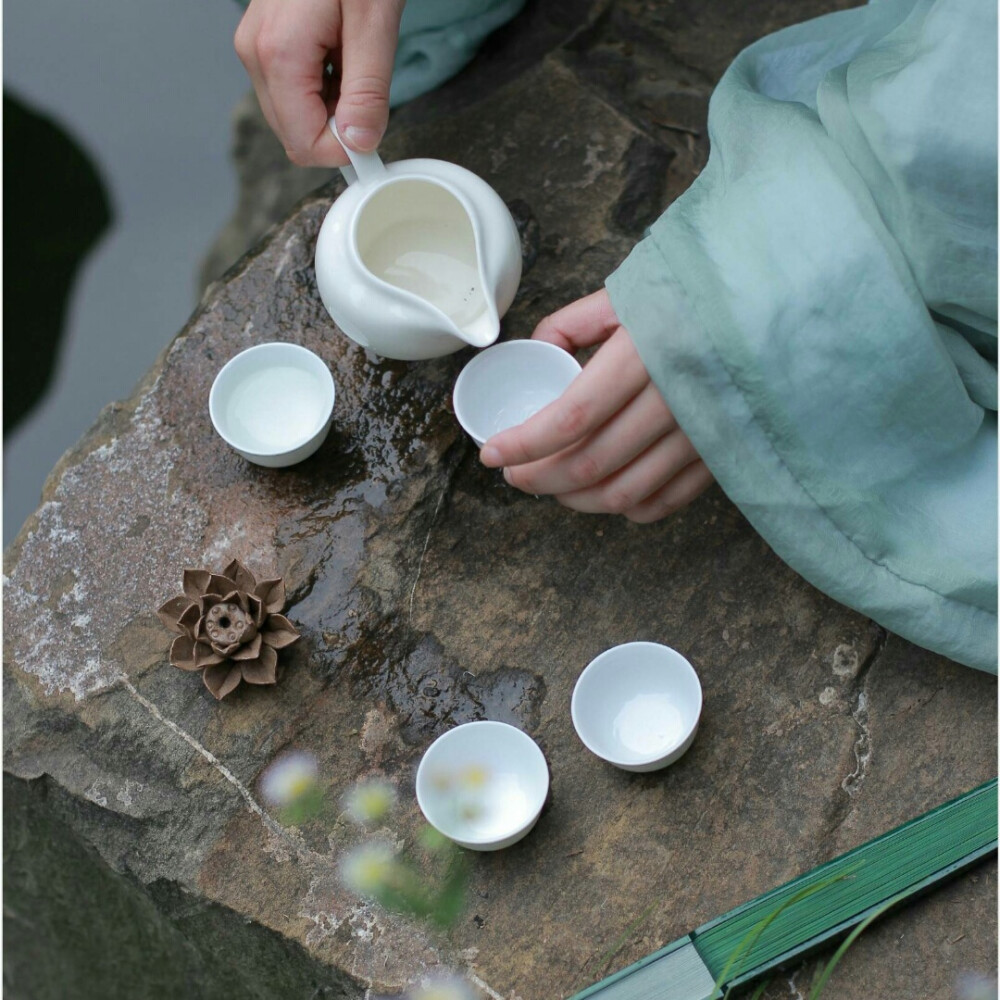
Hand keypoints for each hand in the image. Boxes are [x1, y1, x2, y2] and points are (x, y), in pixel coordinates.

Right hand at [234, 0, 404, 166]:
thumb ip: (367, 91)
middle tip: (367, 90)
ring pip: (293, 117)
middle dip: (336, 128)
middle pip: (294, 135)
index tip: (373, 135)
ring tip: (352, 61)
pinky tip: (338, 55)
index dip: (343, 150)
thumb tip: (359, 143)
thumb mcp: (375, 23)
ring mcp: (254, 48)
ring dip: (330, 107)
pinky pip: (291, 91)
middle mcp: (255, 54)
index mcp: (278, 53)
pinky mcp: (262, 44)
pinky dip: (321, 88)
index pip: (303, 143)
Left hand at [479, 290, 713, 522]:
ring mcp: (703, 432)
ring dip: (576, 500)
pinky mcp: (722, 453)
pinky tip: (603, 494)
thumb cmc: (697, 292)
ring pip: (624, 492)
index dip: (524, 444)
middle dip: (539, 478)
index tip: (493, 453)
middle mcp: (676, 397)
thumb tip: (537, 354)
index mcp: (646, 351)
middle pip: (591, 463)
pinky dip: (627, 507)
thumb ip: (574, 323)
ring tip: (551, 488)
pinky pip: (667, 500)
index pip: (570, 417)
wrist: (779, 302)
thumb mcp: (630, 291)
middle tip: (514, 475)